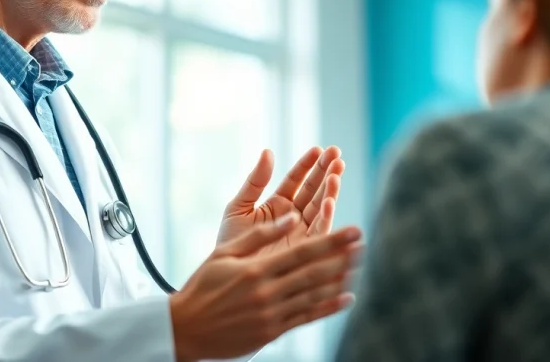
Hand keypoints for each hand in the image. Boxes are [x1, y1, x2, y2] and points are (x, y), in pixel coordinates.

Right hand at [170, 215, 361, 361]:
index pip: (303, 252)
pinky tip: (345, 298)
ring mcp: (271, 315)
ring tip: (358, 265)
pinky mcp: (272, 332)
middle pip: (314, 273)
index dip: (332, 241)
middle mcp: (267, 293)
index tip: (353, 231)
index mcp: (256, 270)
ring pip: (314, 295)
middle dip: (342, 257)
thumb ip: (259, 235)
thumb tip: (290, 216)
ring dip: (339, 280)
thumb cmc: (203, 285)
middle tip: (363, 244)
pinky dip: (328, 308)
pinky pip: (306, 318)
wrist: (186, 329)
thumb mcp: (225, 253)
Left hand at [217, 146, 344, 256]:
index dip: (307, 164)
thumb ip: (255, 182)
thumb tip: (268, 152)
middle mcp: (293, 217)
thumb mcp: (239, 207)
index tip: (318, 149)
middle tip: (336, 153)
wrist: (227, 276)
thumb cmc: (231, 242)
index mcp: (277, 204)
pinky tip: (329, 201)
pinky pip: (320, 232)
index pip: (296, 179)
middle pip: (313, 190)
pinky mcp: (306, 251)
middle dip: (326, 172)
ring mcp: (301, 233)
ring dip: (330, 190)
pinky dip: (326, 216)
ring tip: (336, 174)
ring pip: (321, 207)